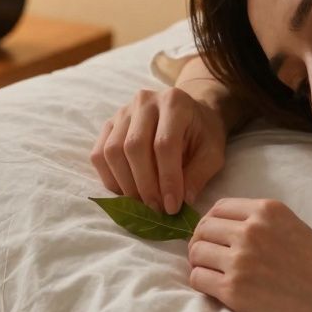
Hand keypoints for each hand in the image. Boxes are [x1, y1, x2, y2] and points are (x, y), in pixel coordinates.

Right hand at [90, 86, 226, 214]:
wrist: (188, 112)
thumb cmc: (202, 133)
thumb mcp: (213, 152)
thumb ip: (199, 175)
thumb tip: (182, 202)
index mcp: (174, 102)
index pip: (164, 143)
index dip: (167, 178)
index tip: (172, 206)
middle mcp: (144, 101)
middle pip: (134, 146)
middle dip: (144, 185)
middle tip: (156, 209)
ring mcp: (123, 112)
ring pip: (112, 151)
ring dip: (126, 185)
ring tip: (143, 204)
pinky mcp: (109, 125)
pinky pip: (99, 155)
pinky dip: (110, 179)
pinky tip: (127, 192)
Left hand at [186, 197, 311, 311]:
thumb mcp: (294, 226)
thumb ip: (261, 222)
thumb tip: (225, 228)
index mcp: (266, 210)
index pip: (219, 207)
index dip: (211, 222)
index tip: (214, 236)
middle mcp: (249, 230)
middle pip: (203, 229)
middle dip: (202, 242)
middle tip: (210, 257)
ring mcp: (239, 260)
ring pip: (196, 253)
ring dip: (200, 262)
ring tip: (212, 272)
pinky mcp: (233, 290)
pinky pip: (198, 278)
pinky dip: (201, 282)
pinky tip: (215, 287)